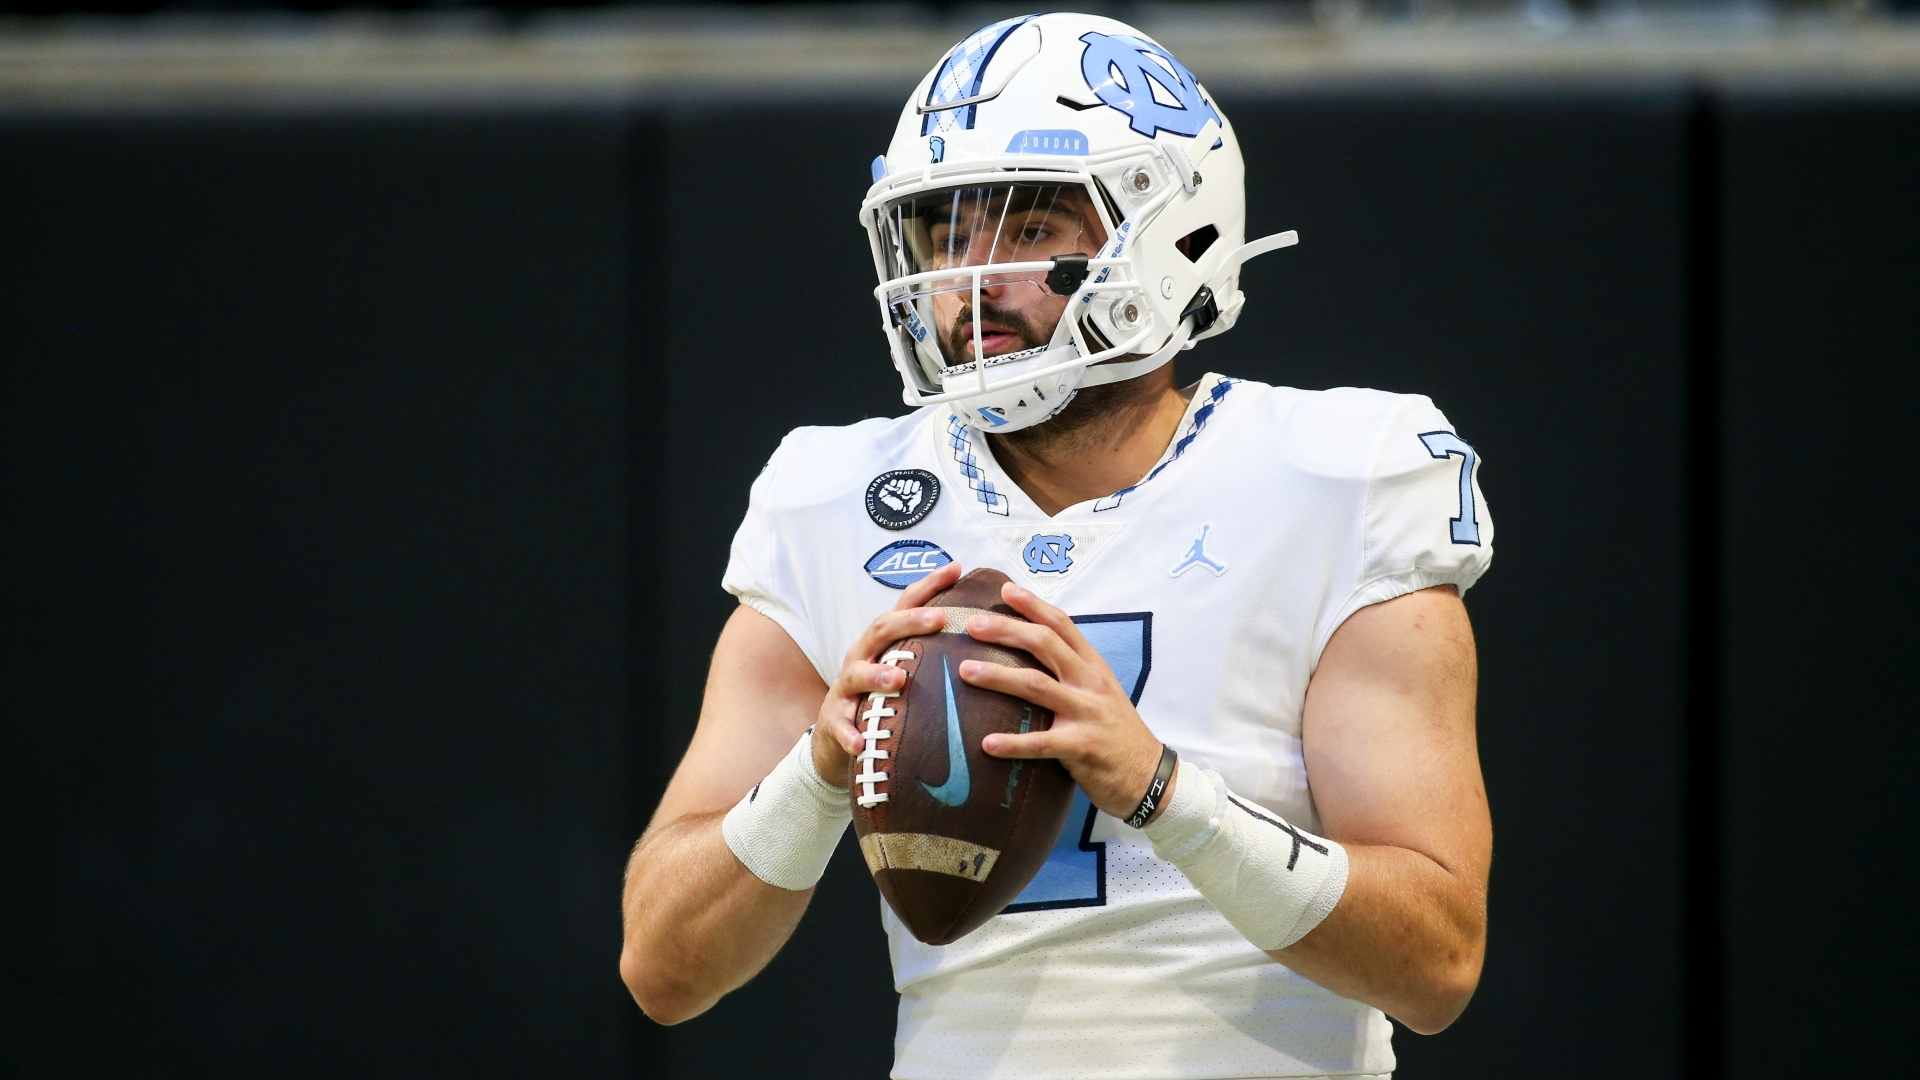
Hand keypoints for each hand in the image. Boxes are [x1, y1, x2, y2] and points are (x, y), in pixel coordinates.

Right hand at [811, 561, 963, 783]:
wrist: (837, 735)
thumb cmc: (882, 696)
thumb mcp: (904, 668)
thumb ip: (934, 652)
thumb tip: (986, 634)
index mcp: (883, 642)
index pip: (904, 606)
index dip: (928, 586)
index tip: (954, 569)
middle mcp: (862, 656)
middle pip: (882, 630)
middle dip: (908, 621)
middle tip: (938, 618)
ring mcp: (846, 688)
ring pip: (857, 674)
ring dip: (876, 675)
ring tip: (898, 679)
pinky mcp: (834, 720)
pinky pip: (840, 726)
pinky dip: (848, 734)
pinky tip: (859, 743)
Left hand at [960, 582, 1169, 821]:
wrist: (1149, 775)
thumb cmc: (1116, 732)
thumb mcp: (1100, 692)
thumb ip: (1071, 672)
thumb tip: (1029, 654)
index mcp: (1093, 666)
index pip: (1062, 625)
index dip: (1033, 605)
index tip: (1005, 589)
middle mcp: (1090, 683)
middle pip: (1045, 645)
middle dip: (1007, 631)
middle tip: (972, 625)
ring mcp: (1086, 713)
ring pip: (1036, 686)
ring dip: (998, 676)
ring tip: (966, 671)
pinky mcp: (1081, 747)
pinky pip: (1040, 743)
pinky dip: (1012, 743)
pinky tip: (987, 744)